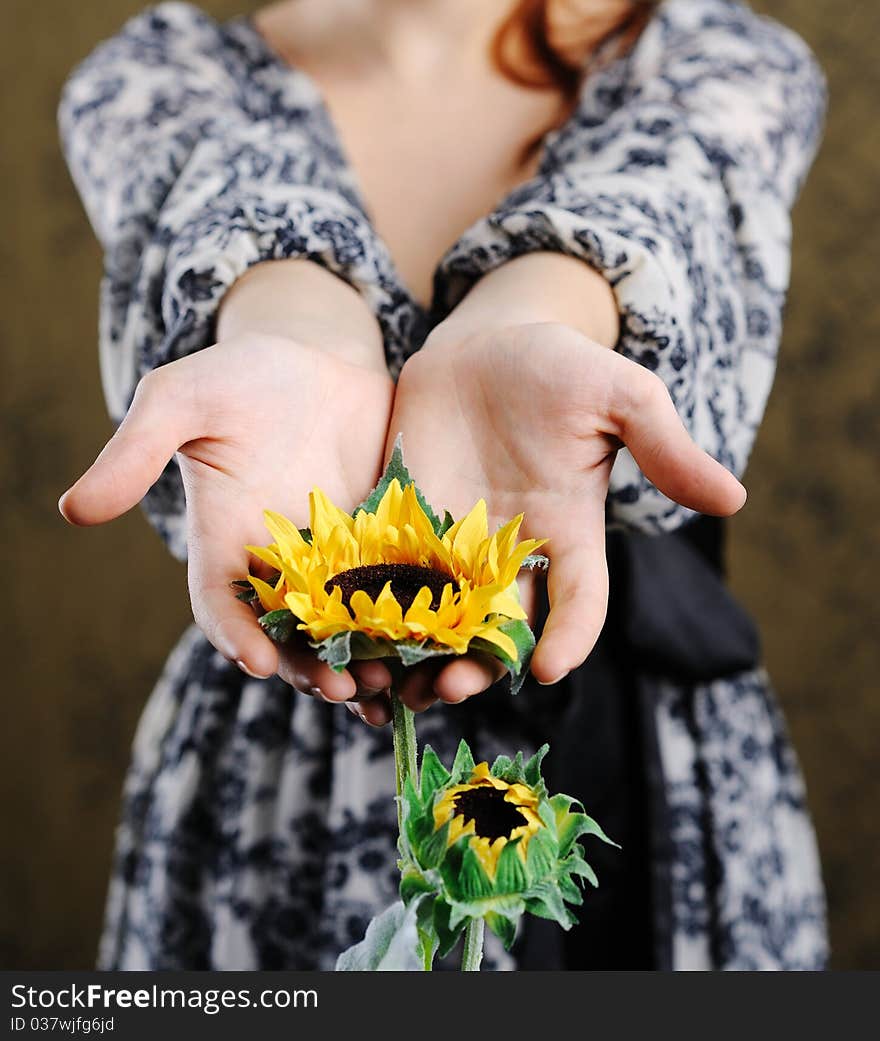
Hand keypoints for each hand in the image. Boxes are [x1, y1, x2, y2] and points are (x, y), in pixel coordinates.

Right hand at [59, 330, 396, 712]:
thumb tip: (73, 509)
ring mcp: (336, 561)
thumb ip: (136, 451)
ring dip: (365, 664)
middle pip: (289, 634)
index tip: (255, 661)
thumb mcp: (181, 399)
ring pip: (346, 630)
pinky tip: (437, 652)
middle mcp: (279, 566)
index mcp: (225, 544)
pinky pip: (398, 597)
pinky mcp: (386, 546)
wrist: (316, 359)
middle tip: (341, 689)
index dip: (234, 635)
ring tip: (391, 688)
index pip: (220, 605)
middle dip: (310, 668)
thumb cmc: (239, 375)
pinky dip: (411, 629)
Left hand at [384, 320, 745, 710]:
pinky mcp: (401, 521)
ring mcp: (452, 540)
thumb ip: (665, 446)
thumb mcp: (620, 396)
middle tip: (450, 685)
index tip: (549, 669)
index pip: (579, 600)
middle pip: (500, 625)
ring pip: (440, 615)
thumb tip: (735, 498)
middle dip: (477, 663)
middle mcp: (510, 550)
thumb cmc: (560, 368)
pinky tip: (349, 633)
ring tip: (394, 681)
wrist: (485, 346)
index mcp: (568, 532)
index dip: (570, 636)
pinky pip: (388, 573)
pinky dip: (371, 608)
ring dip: (419, 651)